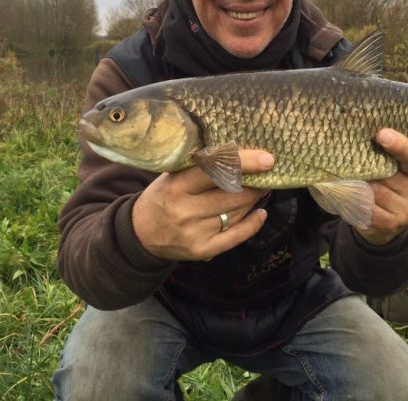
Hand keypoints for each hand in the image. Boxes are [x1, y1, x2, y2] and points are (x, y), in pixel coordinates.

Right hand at [132, 150, 273, 260]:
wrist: (140, 233)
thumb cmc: (162, 196)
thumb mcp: (172, 176)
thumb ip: (200, 167)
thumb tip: (240, 156)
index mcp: (175, 187)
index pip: (215, 171)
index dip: (244, 164)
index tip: (267, 159)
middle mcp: (185, 211)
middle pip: (231, 195)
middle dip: (254, 184)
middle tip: (266, 174)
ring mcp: (194, 233)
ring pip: (236, 213)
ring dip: (253, 200)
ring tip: (260, 189)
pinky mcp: (202, 251)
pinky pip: (235, 237)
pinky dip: (252, 224)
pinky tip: (260, 213)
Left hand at [358, 128, 407, 245]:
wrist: (385, 222)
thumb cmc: (386, 185)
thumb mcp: (392, 168)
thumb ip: (385, 154)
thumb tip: (360, 132)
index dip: (400, 145)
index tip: (382, 134)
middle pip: (388, 174)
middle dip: (368, 167)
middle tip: (351, 159)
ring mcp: (406, 211)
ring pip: (375, 190)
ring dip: (359, 184)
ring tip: (352, 179)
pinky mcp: (390, 224)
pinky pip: (368, 207)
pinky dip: (356, 200)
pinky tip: (351, 195)